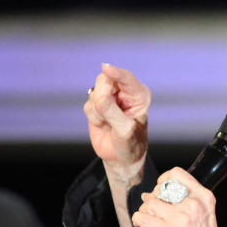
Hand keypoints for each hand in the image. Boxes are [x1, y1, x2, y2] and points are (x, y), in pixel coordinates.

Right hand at [84, 63, 150, 177]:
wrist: (121, 157)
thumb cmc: (130, 143)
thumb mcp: (125, 128)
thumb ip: (111, 110)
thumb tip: (99, 92)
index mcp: (139, 95)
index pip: (126, 78)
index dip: (115, 73)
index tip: (105, 68)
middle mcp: (124, 93)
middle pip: (105, 80)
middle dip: (103, 98)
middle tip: (110, 116)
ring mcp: (109, 97)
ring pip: (94, 93)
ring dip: (99, 111)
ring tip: (110, 123)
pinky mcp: (96, 105)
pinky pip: (88, 105)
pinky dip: (93, 117)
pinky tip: (103, 125)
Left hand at [130, 168, 217, 226]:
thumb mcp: (205, 213)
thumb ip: (189, 199)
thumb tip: (153, 192)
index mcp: (204, 197)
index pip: (177, 174)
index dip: (164, 179)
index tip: (160, 188)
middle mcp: (194, 205)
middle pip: (160, 190)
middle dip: (152, 198)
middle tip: (154, 208)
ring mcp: (181, 219)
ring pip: (149, 204)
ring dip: (144, 211)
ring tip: (148, 218)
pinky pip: (142, 218)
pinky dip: (138, 220)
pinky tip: (141, 224)